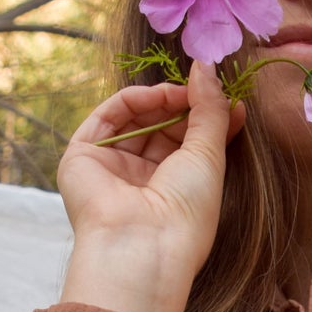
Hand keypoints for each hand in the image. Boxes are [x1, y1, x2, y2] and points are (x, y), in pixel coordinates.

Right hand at [55, 59, 246, 311]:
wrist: (144, 245)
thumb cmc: (186, 213)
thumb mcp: (209, 156)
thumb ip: (210, 109)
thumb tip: (207, 66)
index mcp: (171, 189)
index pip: (186, 141)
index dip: (205, 116)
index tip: (229, 97)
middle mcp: (140, 179)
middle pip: (161, 126)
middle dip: (184, 104)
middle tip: (204, 87)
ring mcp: (110, 168)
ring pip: (135, 118)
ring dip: (160, 100)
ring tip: (182, 94)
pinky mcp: (82, 157)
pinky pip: (108, 117)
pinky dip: (133, 100)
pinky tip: (157, 96)